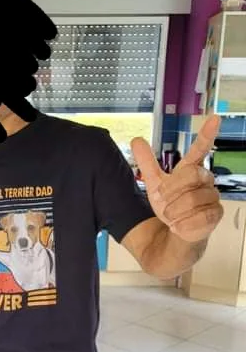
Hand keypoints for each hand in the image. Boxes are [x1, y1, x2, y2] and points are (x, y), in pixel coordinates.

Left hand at [132, 115, 222, 243]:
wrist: (174, 233)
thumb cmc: (169, 206)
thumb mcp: (154, 184)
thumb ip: (147, 163)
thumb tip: (136, 139)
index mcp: (191, 169)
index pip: (200, 149)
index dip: (207, 134)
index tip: (215, 118)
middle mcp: (206, 180)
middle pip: (191, 175)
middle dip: (172, 190)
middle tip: (163, 201)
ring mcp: (213, 197)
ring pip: (193, 198)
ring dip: (175, 210)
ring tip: (171, 217)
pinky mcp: (215, 214)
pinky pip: (199, 216)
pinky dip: (184, 223)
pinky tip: (178, 226)